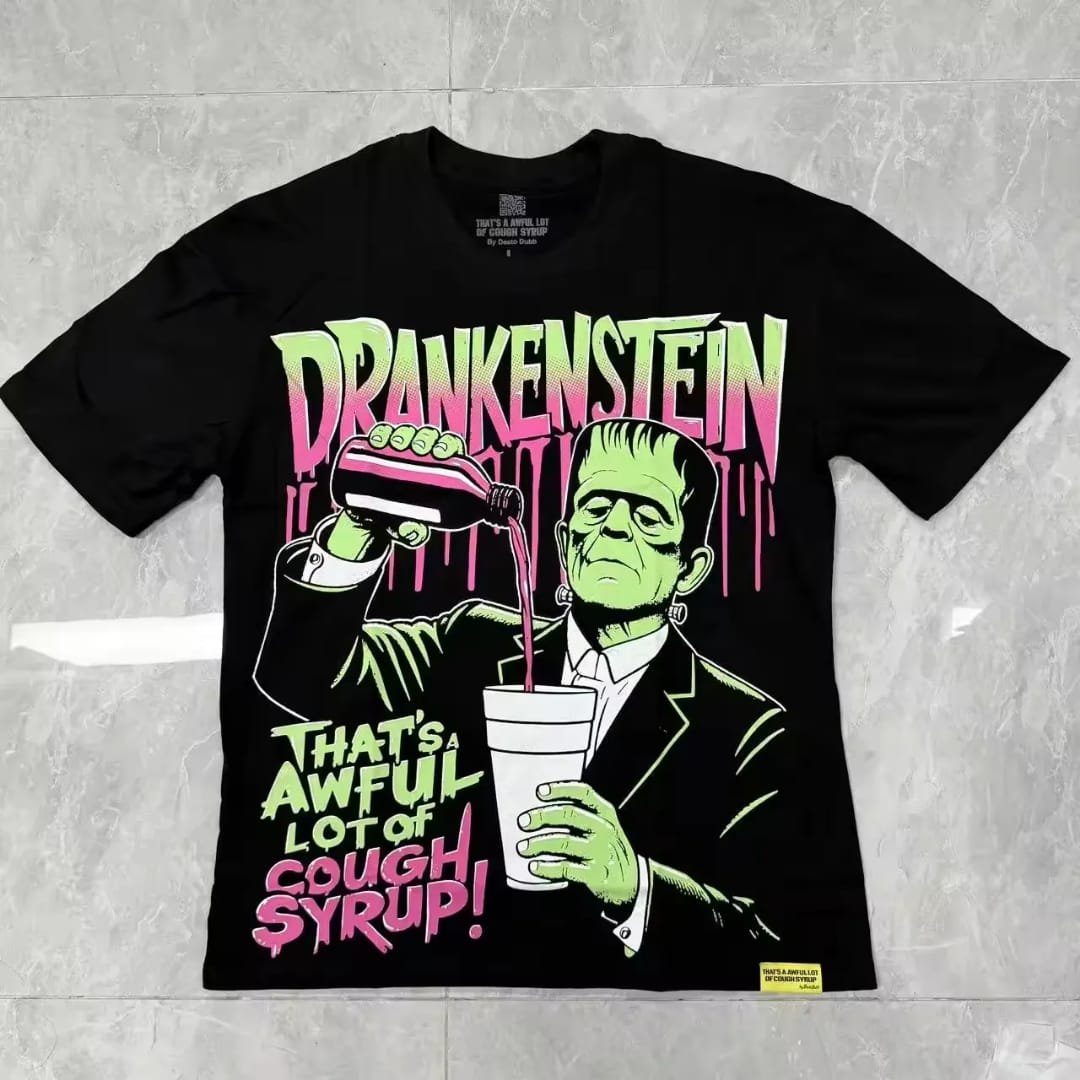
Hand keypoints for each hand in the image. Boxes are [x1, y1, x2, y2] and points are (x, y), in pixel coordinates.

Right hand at [325, 423, 464, 560]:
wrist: (368, 520)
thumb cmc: (399, 520)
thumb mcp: (407, 530)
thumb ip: (412, 534)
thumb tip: (412, 531)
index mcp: (436, 470)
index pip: (448, 447)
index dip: (448, 444)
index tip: (440, 453)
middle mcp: (419, 455)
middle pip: (428, 436)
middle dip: (425, 438)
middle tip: (418, 450)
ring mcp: (398, 451)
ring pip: (407, 432)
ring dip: (404, 433)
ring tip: (397, 446)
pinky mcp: (377, 451)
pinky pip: (381, 434)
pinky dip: (380, 433)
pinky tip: (378, 441)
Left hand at [517, 781, 638, 908]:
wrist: (633, 881)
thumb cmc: (609, 848)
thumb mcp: (604, 824)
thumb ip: (581, 814)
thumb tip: (540, 809)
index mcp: (605, 812)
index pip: (583, 792)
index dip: (560, 789)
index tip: (539, 791)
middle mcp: (604, 828)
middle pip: (570, 815)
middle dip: (543, 816)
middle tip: (523, 821)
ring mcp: (601, 851)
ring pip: (564, 842)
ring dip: (539, 844)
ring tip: (523, 847)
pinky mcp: (596, 874)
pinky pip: (567, 868)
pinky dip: (548, 867)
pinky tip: (535, 867)